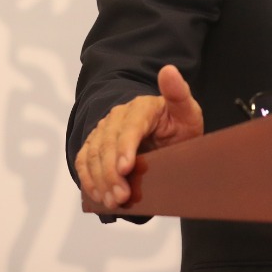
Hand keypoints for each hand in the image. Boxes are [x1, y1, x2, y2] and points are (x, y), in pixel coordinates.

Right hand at [75, 65, 203, 209]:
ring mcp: (103, 131)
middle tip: (121, 196)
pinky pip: (84, 162)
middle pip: (107, 144)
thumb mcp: (187, 111)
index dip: (125, 147)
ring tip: (113, 202)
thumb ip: (179, 94)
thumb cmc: (178, 124)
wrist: (164, 133)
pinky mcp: (94, 146)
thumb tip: (168, 70)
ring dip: (100, 181)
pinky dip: (89, 181)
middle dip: (112, 173)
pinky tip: (98, 197)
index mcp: (141, 107)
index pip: (129, 126)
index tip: (126, 168)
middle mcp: (117, 116)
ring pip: (93, 155)